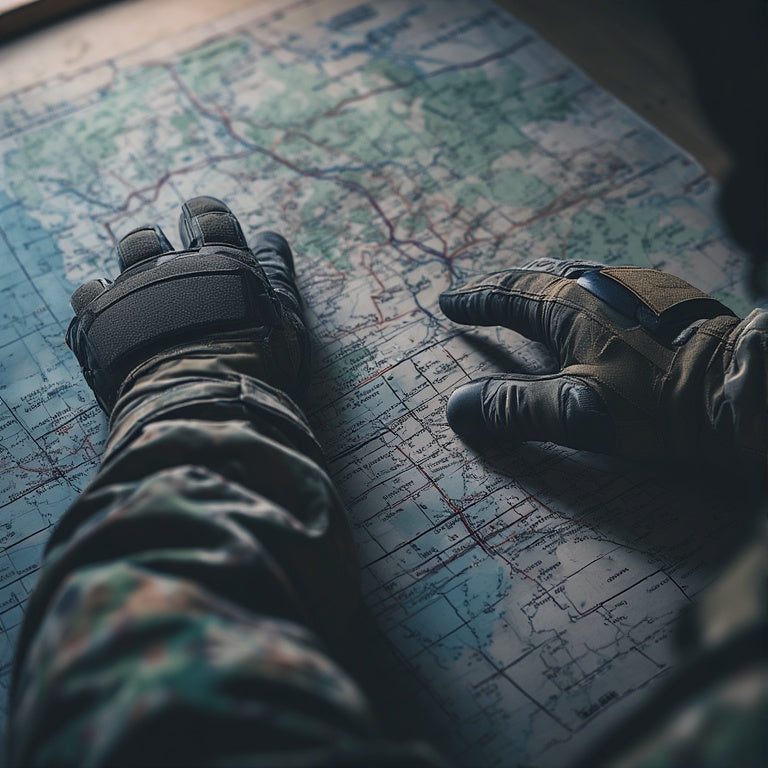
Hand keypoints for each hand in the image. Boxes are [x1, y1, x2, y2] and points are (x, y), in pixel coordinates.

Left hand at [66, 196, 309, 412]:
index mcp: (218, 261)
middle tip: (159, 259)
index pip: (209, 218)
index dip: (205, 217)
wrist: (204, 396)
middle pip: (149, 239)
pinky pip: (89, 300)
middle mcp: (170, 268)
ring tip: (136, 300)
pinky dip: (100, 306)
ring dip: (129, 274)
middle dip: (151, 244)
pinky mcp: (100, 322)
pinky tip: (112, 326)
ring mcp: (131, 292)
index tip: (200, 220)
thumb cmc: (256, 359)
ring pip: (119, 265)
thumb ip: (276, 274)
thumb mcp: (283, 316)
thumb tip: (272, 237)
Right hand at [440, 258, 767, 475]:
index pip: (510, 293)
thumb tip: (456, 407)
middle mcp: (605, 283)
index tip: (449, 301)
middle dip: (507, 283)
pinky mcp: (672, 301)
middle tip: (483, 292)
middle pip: (542, 274)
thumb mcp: (580, 412)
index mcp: (573, 304)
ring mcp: (642, 286)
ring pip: (579, 276)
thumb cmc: (662, 403)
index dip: (476, 299)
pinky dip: (582, 295)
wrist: (750, 390)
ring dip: (546, 284)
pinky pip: (609, 287)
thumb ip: (516, 408)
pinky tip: (598, 311)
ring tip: (532, 296)